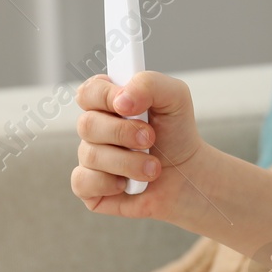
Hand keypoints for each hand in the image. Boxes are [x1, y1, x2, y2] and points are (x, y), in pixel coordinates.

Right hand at [72, 71, 205, 220]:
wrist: (188, 176)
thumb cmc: (176, 134)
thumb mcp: (175, 98)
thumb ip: (149, 84)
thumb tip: (122, 99)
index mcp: (109, 102)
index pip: (89, 92)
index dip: (105, 97)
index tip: (130, 106)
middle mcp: (95, 129)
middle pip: (87, 124)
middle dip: (124, 133)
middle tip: (150, 139)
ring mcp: (90, 158)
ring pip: (91, 155)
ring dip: (130, 162)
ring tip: (153, 167)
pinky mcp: (89, 187)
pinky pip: (83, 182)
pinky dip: (111, 184)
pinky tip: (129, 184)